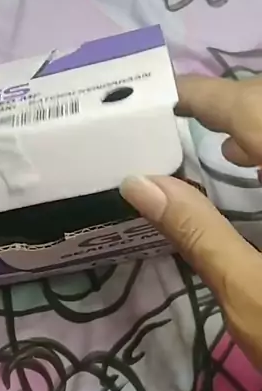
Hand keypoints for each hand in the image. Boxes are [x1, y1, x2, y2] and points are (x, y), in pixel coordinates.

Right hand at [120, 75, 261, 370]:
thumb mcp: (252, 296)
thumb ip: (198, 230)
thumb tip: (139, 182)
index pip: (253, 110)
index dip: (206, 94)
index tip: (161, 94)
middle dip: (234, 103)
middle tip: (182, 120)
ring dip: (259, 122)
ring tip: (222, 144)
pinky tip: (255, 166)